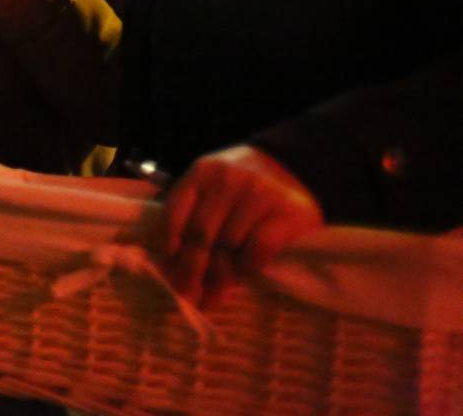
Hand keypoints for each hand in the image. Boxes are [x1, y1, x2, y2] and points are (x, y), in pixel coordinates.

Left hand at [159, 145, 323, 308]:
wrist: (296, 166)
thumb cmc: (244, 186)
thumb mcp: (214, 186)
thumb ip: (195, 215)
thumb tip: (174, 267)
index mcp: (202, 172)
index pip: (175, 210)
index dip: (168, 245)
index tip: (166, 271)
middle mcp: (226, 180)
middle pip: (200, 233)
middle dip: (191, 269)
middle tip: (187, 295)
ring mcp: (257, 194)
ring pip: (228, 244)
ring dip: (219, 274)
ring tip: (213, 294)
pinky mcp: (286, 212)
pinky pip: (258, 248)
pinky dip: (247, 267)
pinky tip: (242, 277)